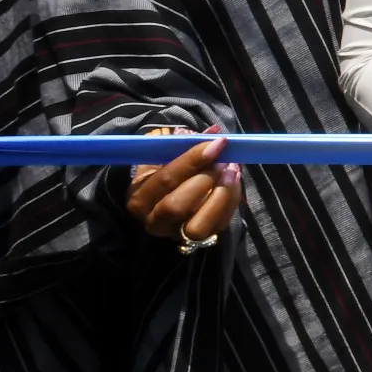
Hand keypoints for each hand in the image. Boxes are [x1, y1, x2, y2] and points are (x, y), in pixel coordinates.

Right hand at [126, 134, 242, 245]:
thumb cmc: (163, 172)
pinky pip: (219, 224)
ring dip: (220, 196)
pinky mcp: (201, 239)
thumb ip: (182, 144)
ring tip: (231, 171)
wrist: (165, 199)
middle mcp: (153, 221)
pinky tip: (233, 180)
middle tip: (221, 161)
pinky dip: (231, 201)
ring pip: (198, 226)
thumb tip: (211, 132)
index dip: (192, 160)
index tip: (216, 143)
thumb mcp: (163, 156)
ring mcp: (177, 234)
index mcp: (139, 198)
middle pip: (177, 206)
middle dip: (204, 180)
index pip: (165, 179)